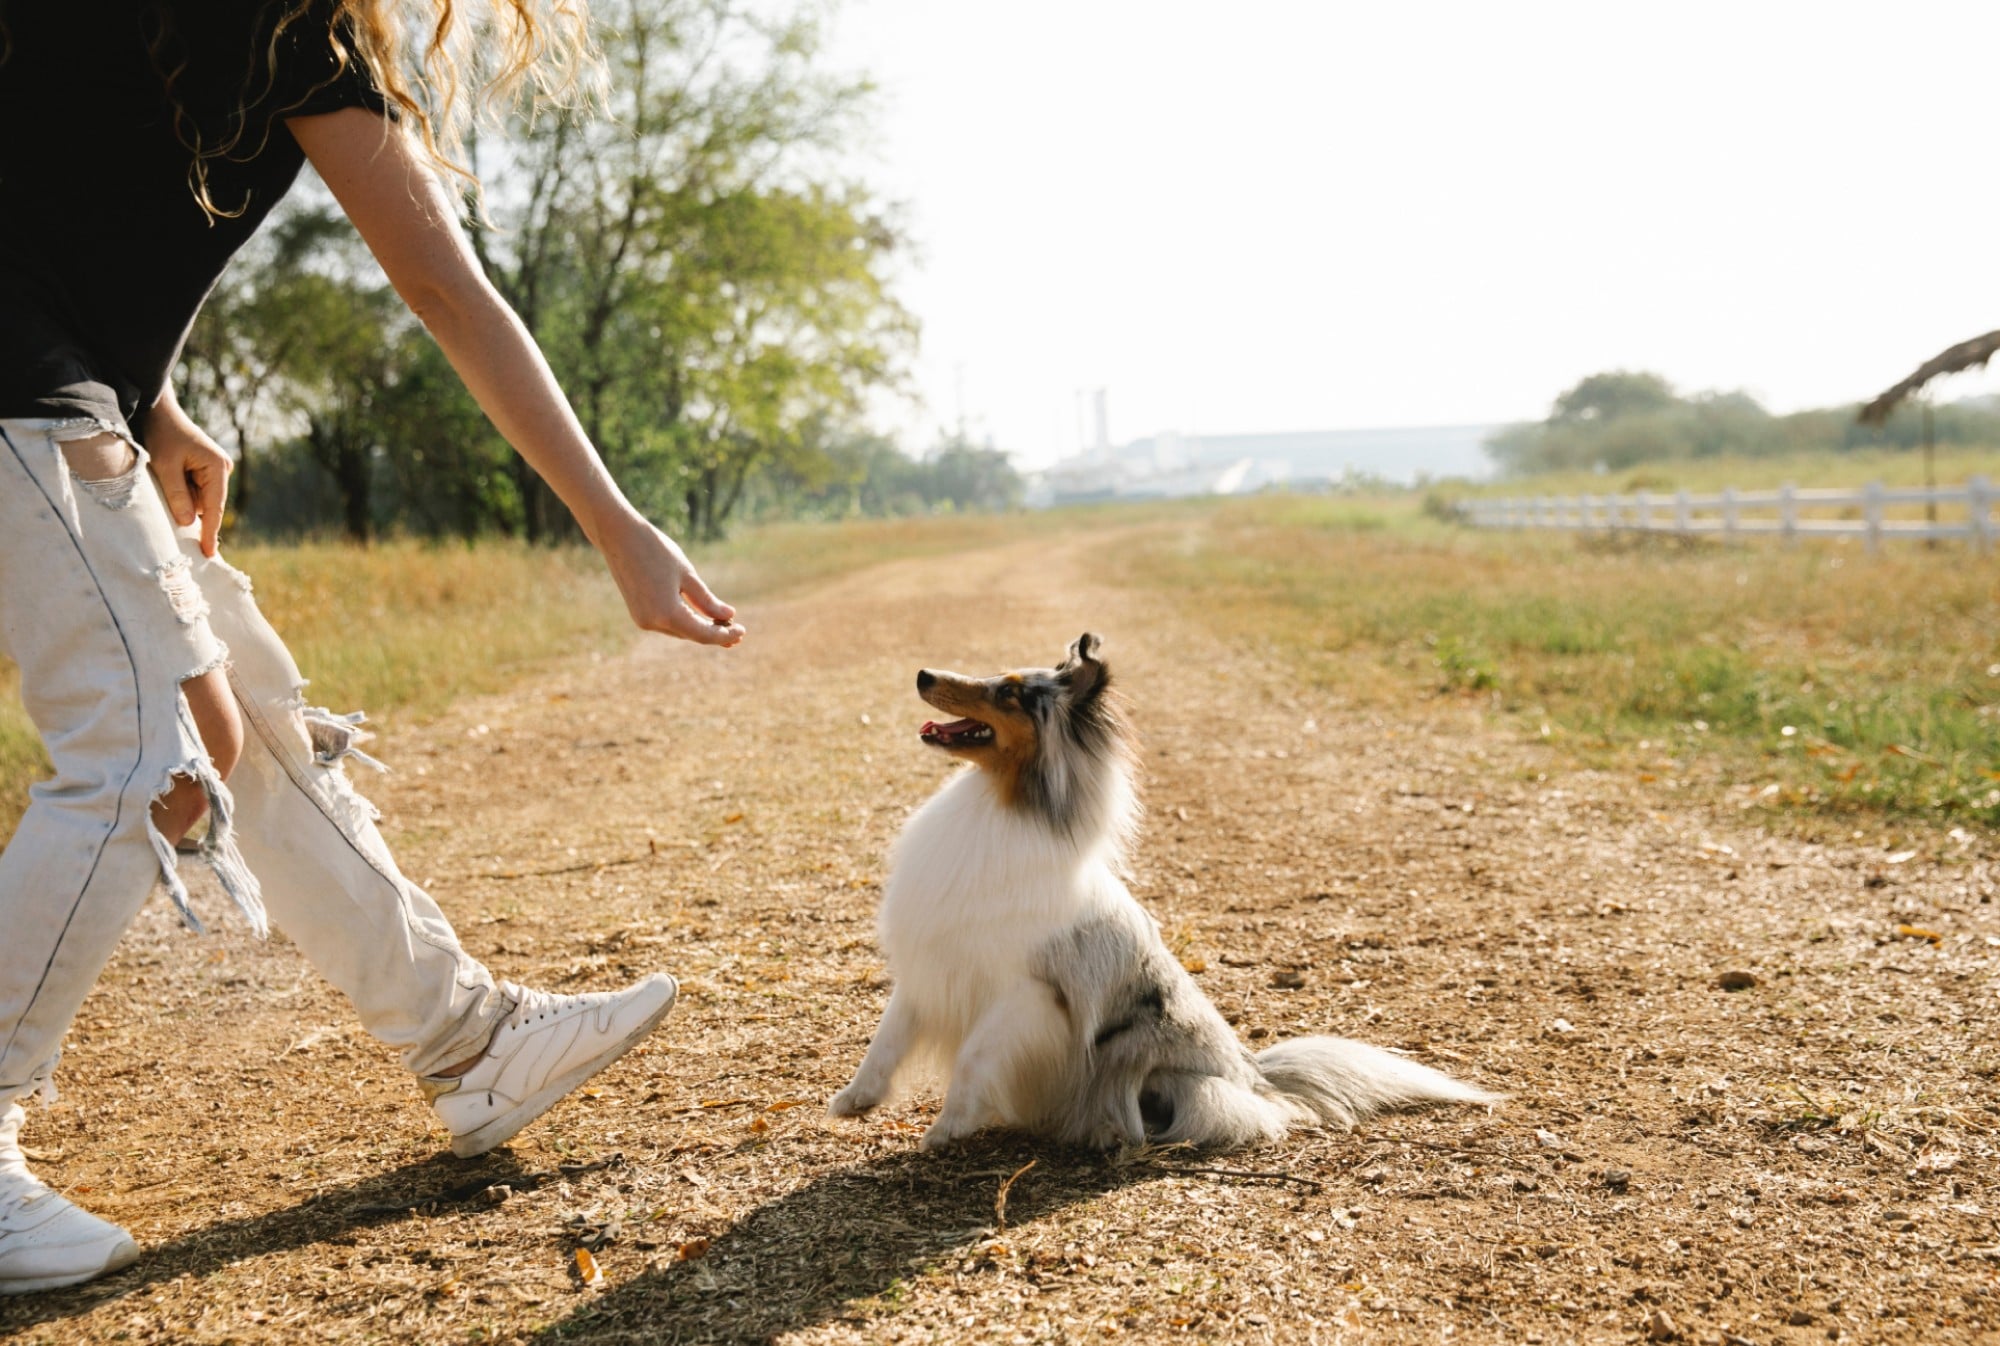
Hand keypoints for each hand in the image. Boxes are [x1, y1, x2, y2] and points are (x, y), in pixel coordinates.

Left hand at [145, 401, 231, 557]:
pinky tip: (169, 478)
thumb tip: (188, 524)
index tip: (208, 554)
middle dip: (188, 509)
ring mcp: (215, 469)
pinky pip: (195, 490)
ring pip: (199, 499)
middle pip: (207, 504)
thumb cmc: (162, 435)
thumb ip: (177, 495)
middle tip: (166, 504)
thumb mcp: (165, 466)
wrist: (158, 411)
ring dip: (182, 498)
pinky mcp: (205, 469)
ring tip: (163, 479)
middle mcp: (222, 469)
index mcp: (217, 467)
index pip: (214, 507)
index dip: (210, 532)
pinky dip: (182, 492)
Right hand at [598, 513, 744, 647]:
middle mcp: (653, 623)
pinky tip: (700, 617)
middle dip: (714, 633)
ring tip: (723, 624)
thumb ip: (706, 600)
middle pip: (691, 635)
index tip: (743, 631)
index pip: (703, 634)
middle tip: (738, 630)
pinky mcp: (638, 614)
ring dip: (700, 629)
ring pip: (679, 631)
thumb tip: (728, 616)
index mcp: (667, 613)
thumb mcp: (687, 574)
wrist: (618, 536)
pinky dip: (684, 622)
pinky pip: (667, 623)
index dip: (724, 635)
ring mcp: (643, 620)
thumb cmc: (655, 550)